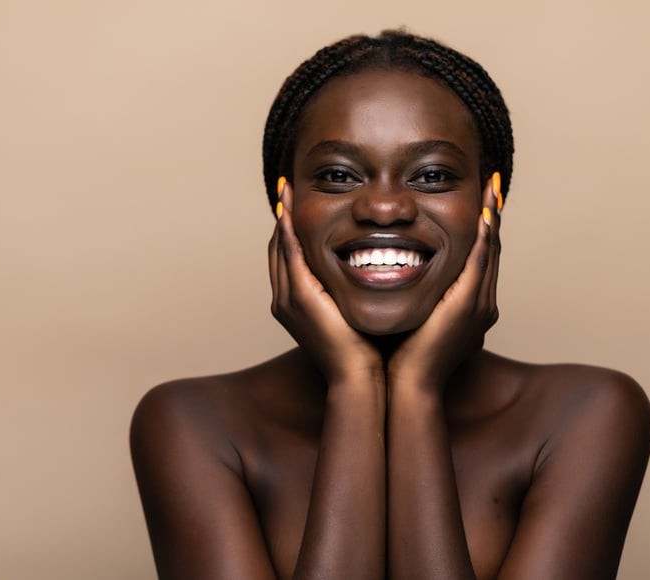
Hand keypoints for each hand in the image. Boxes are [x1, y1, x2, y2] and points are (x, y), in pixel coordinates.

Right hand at [268, 180, 383, 384]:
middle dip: (282, 217)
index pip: (288, 257)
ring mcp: (287, 299)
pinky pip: (290, 256)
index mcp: (296, 303)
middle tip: (288, 188)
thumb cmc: (364, 349)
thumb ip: (351, 290)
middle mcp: (284, 299)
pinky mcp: (299, 298)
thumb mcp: (353, 311)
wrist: (359, 377)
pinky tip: (292, 210)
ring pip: (279, 248)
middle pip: (277, 248)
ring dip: (282, 217)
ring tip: (288, 190)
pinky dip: (288, 231)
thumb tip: (372, 268)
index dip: (290, 229)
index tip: (297, 204)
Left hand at [386, 175, 501, 391]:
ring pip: (490, 251)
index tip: (480, 198)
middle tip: (491, 182)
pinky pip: (480, 263)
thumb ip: (416, 293)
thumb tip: (394, 272)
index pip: (479, 256)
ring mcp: (479, 303)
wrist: (409, 384)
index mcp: (470, 305)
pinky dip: (484, 237)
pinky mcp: (469, 305)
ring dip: (492, 216)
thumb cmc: (405, 355)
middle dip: (492, 214)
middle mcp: (482, 302)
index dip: (482, 227)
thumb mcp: (414, 315)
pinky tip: (484, 213)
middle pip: (490, 248)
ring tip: (492, 187)